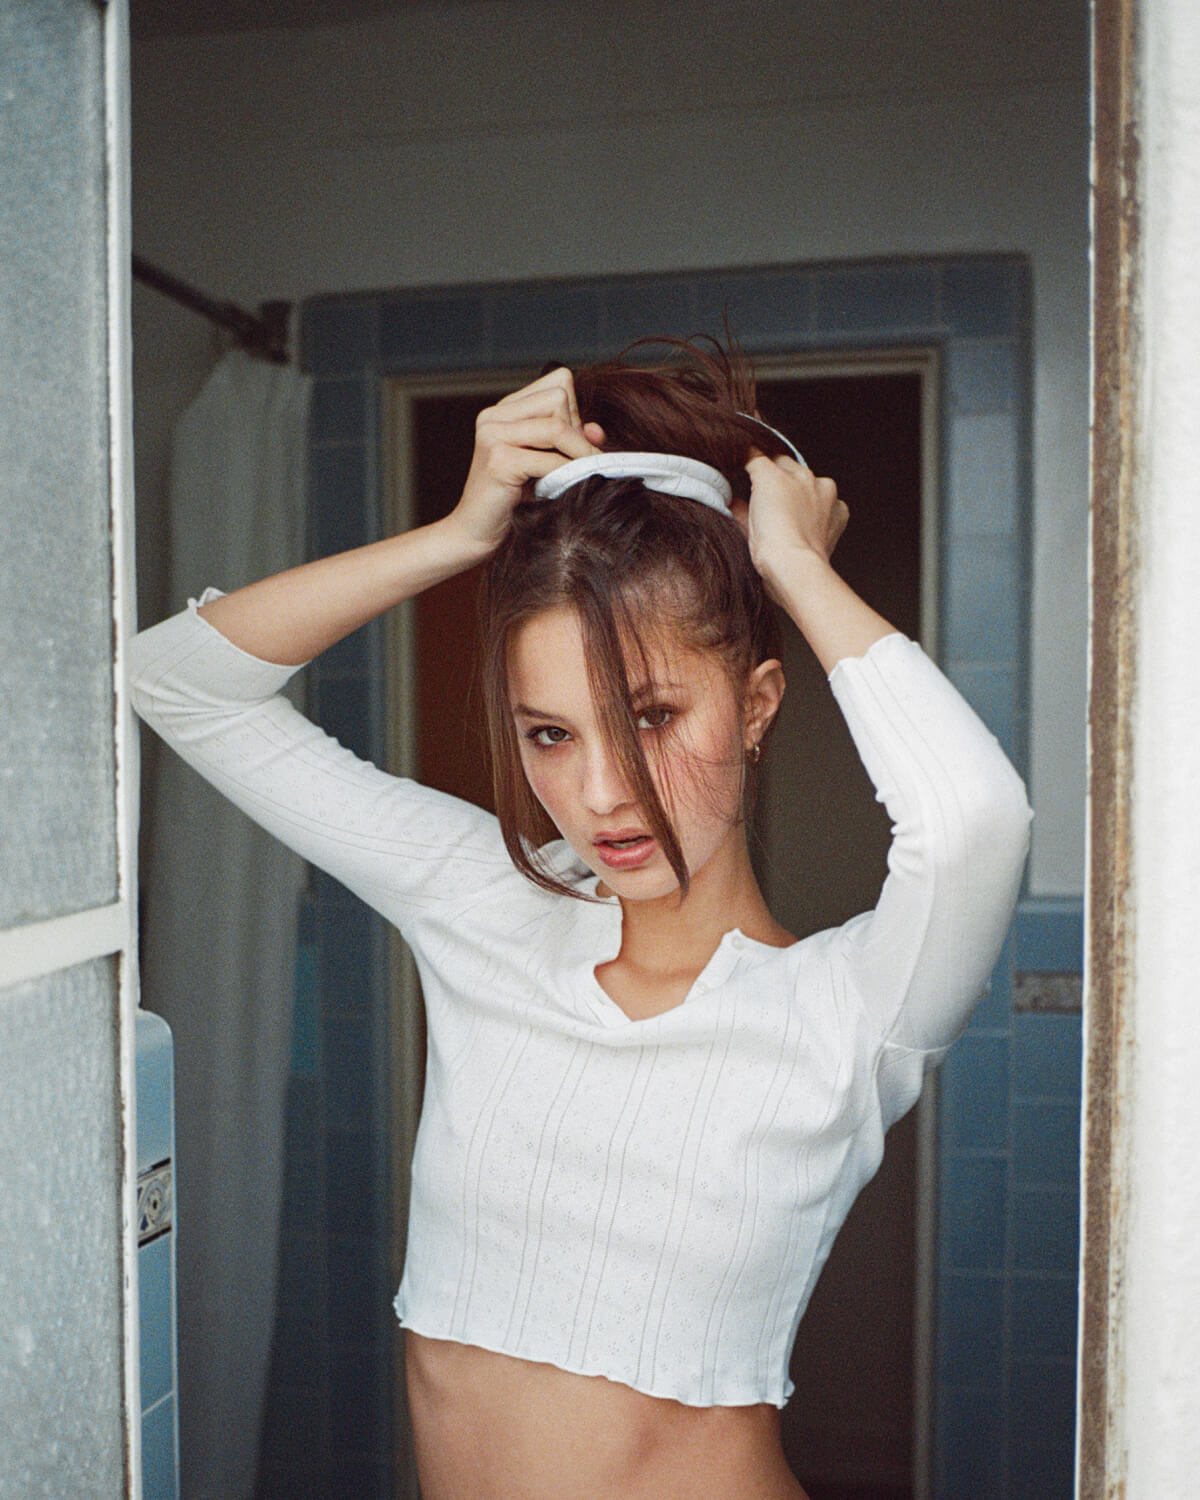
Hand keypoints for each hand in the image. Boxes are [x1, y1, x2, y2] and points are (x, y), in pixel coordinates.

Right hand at [446, 367, 605, 552]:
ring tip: (580, 475)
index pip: (558, 382)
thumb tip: (597, 430)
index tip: (573, 445)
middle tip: (574, 463)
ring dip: (578, 453)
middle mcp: (494, 416)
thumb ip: (570, 439)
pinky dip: (567, 474)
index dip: (575, 411)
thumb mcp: (545, 463)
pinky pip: (551, 460)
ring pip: (557, 426)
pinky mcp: (498, 460)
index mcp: (504, 410)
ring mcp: (493, 435)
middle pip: (559, 397)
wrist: (475, 535)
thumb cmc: (513, 502)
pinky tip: (565, 489)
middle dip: (576, 431)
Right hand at [733, 455, 848, 595]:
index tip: (749, 470)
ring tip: (791, 517)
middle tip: (769, 499)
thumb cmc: (770, 548)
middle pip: (787, 466)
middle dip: (779, 477)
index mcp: (774, 474)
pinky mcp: (839, 511)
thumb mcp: (742, 524)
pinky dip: (822, 511)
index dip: (752, 465)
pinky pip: (832, 504)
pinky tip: (810, 526)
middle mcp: (801, 476)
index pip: (760, 458)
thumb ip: (738, 506)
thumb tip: (736, 505)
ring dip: (802, 493)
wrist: (796, 567)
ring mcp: (824, 492)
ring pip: (811, 483)